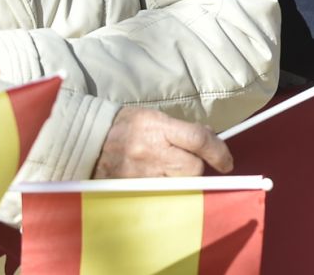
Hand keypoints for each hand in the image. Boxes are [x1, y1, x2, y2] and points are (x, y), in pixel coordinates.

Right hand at [94, 108, 233, 178]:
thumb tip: (209, 138)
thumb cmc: (124, 124)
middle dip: (198, 167)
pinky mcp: (130, 189)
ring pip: (179, 186)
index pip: (198, 140)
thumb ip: (182, 129)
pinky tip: (160, 184)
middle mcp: (150, 152)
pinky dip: (165, 192)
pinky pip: (159, 196)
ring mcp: (140, 174)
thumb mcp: (155, 117)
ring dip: (183, 181)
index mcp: (158, 128)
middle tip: (190, 163)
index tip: (227, 162)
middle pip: (192, 169)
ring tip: (171, 173)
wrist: (86, 139)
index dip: (218, 151)